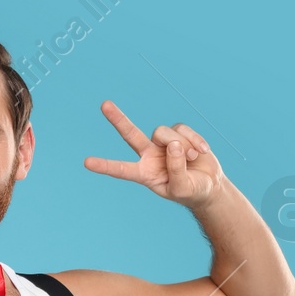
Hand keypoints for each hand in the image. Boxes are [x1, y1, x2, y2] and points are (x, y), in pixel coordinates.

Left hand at [83, 99, 223, 210]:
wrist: (208, 184)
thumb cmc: (191, 191)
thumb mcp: (182, 188)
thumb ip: (176, 169)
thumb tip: (172, 145)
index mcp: (143, 173)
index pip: (121, 169)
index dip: (104, 165)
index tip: (86, 163)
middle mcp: (148, 155)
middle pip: (130, 134)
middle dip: (118, 119)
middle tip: (104, 104)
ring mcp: (162, 143)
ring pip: (164, 132)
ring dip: (182, 146)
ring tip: (192, 159)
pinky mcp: (178, 133)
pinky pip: (182, 129)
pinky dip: (194, 140)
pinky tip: (201, 151)